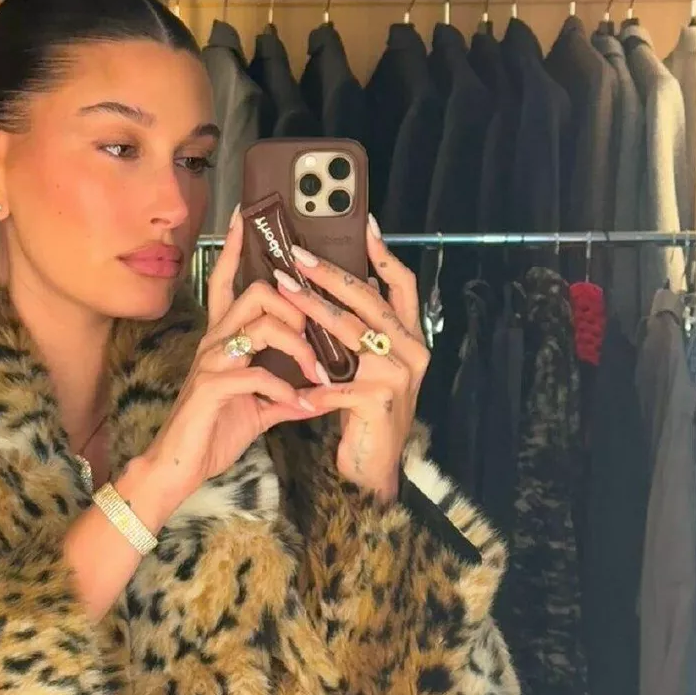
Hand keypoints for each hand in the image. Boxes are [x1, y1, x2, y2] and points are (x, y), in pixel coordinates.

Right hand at [139, 206, 331, 497]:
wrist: (178, 468)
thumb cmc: (214, 431)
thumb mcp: (259, 407)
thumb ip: (289, 392)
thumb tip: (324, 391)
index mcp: (224, 339)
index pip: (226, 281)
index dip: (236, 249)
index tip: (246, 217)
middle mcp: (215, 341)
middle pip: (257, 292)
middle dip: (296, 309)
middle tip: (317, 340)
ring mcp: (212, 361)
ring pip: (261, 324)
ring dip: (298, 348)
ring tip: (316, 377)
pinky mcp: (211, 387)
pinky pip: (256, 374)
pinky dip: (285, 390)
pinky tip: (296, 405)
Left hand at [276, 214, 429, 501]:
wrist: (372, 469)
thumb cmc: (363, 414)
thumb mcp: (368, 367)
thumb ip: (361, 332)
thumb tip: (339, 285)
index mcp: (410, 339)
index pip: (403, 286)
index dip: (384, 255)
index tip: (365, 225)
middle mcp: (412, 351)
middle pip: (368, 300)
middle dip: (331, 274)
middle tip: (298, 255)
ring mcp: (398, 375)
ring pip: (349, 332)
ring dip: (312, 309)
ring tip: (283, 289)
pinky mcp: (379, 401)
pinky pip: (336, 381)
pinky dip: (308, 378)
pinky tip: (284, 370)